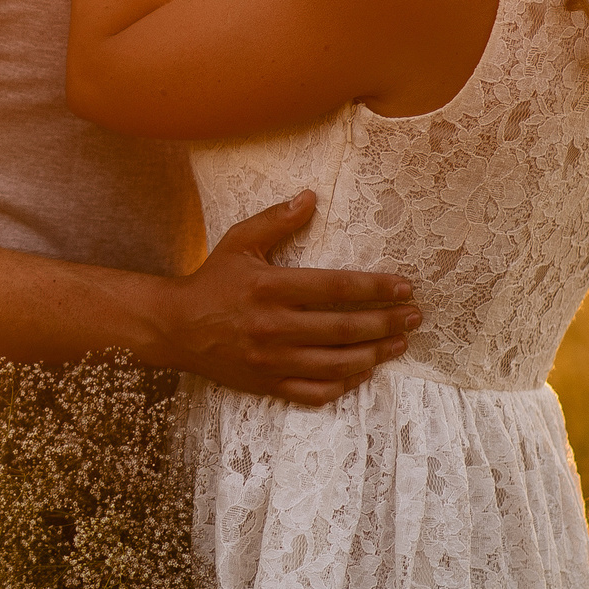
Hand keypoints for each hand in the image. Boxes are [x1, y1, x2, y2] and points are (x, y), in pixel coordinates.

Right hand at [144, 192, 416, 405]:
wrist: (174, 327)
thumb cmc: (211, 280)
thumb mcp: (238, 242)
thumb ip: (275, 220)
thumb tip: (311, 196)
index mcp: (269, 288)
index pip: (335, 288)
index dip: (374, 288)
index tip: (403, 287)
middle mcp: (273, 326)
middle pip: (344, 328)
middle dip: (386, 322)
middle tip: (414, 317)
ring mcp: (271, 360)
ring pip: (336, 364)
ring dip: (374, 354)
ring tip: (399, 344)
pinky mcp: (267, 384)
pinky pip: (315, 392)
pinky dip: (344, 384)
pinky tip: (363, 372)